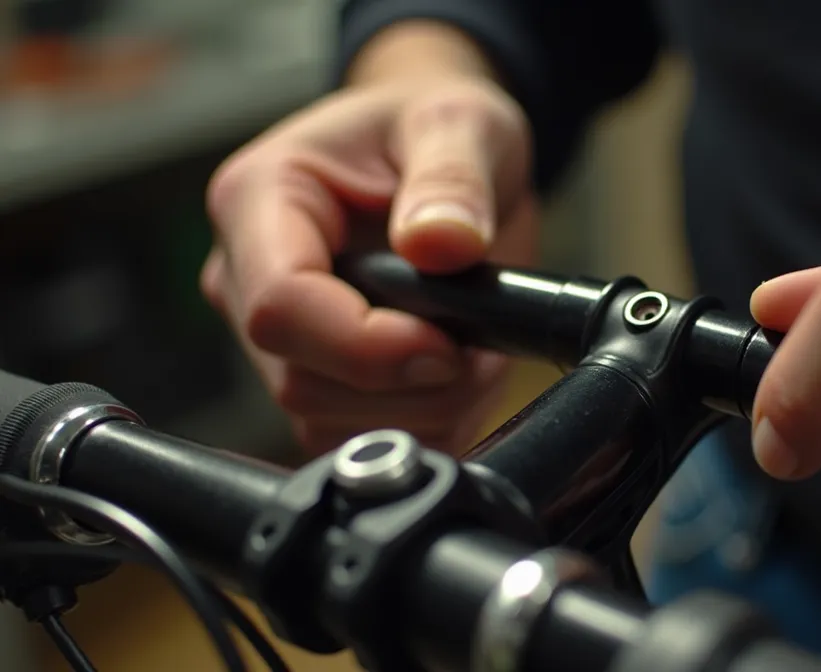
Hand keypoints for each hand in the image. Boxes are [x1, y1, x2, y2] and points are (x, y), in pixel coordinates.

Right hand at [202, 37, 535, 455]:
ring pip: (327, 423)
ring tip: (473, 347)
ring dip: (422, 407)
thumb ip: (453, 178)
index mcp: (257, 201)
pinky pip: (352, 440)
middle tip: (478, 344)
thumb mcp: (461, 122)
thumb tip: (442, 243)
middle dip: (408, 383)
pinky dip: (422, 424)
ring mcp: (272, 338)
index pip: (279, 308)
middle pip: (303, 381)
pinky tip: (455, 375)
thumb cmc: (430, 127)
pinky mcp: (311, 378)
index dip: (367, 346)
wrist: (434, 153)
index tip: (448, 343)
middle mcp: (246, 277)